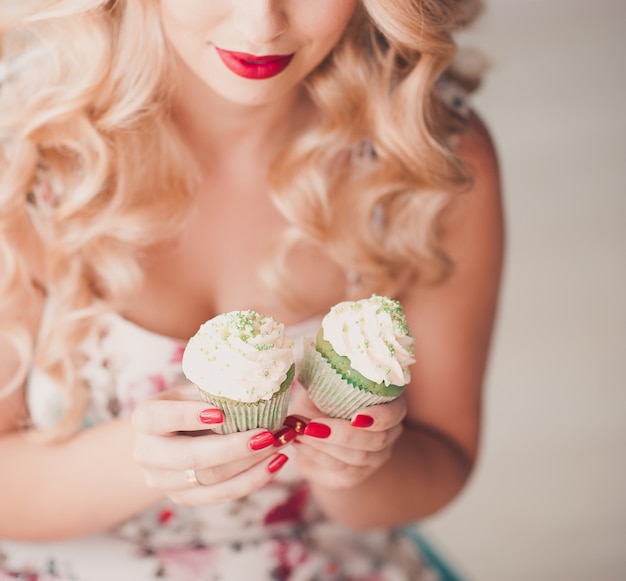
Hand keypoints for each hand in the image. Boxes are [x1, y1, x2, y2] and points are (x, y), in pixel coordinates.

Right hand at [131, 385, 289, 504]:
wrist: (165, 439)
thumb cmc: (187, 404)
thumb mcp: (192, 390)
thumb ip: (214, 389)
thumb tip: (259, 383)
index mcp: (145, 418)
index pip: (159, 418)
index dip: (188, 415)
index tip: (221, 413)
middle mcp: (147, 454)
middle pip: (189, 456)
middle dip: (233, 448)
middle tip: (268, 435)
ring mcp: (164, 481)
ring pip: (210, 479)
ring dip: (251, 463)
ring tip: (281, 444)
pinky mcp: (184, 498)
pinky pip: (222, 494)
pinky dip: (253, 479)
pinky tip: (276, 462)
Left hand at [286, 382, 406, 488]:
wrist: (314, 432)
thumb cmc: (321, 401)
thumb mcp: (322, 387)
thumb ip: (323, 381)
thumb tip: (309, 367)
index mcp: (389, 405)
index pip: (395, 413)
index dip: (379, 416)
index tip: (356, 416)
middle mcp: (388, 434)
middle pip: (375, 440)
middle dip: (341, 434)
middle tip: (311, 425)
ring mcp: (375, 458)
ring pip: (356, 457)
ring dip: (323, 445)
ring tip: (300, 431)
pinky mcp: (355, 475)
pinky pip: (340, 469)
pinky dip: (317, 455)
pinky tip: (300, 442)